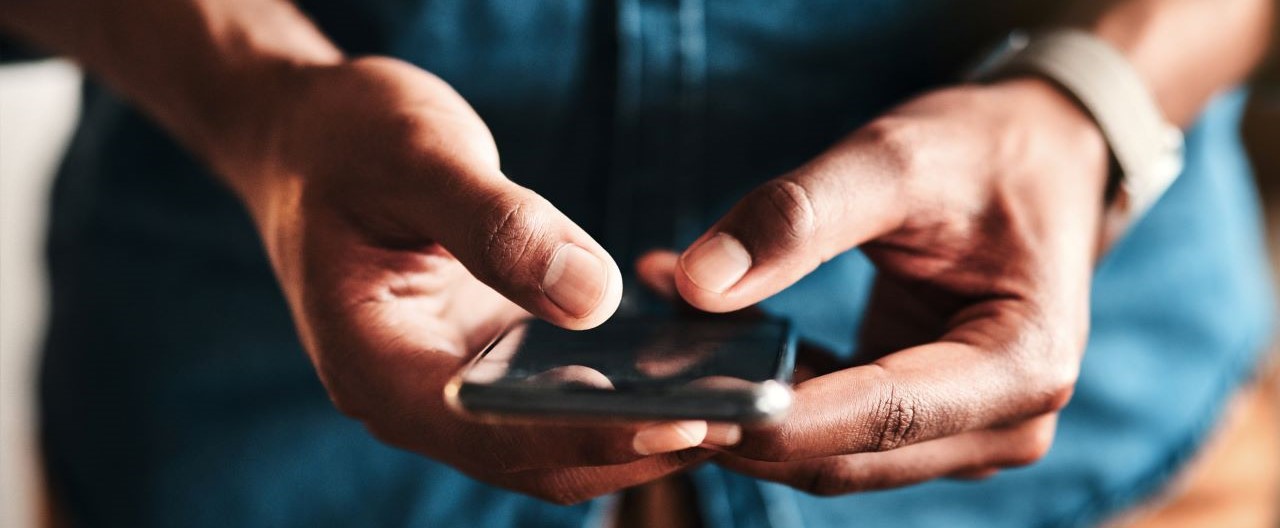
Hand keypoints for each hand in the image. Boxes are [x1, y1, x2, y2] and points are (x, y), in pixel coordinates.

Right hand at [227, 57, 714, 503]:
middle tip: (739, 419)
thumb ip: (498, 227)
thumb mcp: (417, 157)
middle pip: (533, 457)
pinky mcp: (486, 358)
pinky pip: (559, 395)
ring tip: (732, 402)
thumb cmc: (349, 139)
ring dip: (636, 430)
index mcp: (376, 364)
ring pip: (553, 439)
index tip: (683, 422)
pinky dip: (620, 391)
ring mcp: (451, 382)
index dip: (587, 436)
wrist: (311, 137)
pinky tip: (687, 363)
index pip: (490, 432)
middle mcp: (413, 394)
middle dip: (632, 448)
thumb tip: (597, 301)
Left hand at [667, 78, 1109, 493]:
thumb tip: (696, 284)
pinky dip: (769, 390)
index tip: (678, 405)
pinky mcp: (923, 426)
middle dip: (742, 425)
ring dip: (745, 409)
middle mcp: (1003, 423)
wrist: (1041, 158)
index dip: (775, 419)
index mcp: (1022, 363)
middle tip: (641, 380)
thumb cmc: (981, 152)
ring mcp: (963, 435)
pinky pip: (828, 429)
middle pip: (845, 456)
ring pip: (826, 454)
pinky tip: (710, 335)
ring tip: (663, 340)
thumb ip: (798, 218)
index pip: (879, 416)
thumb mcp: (895, 158)